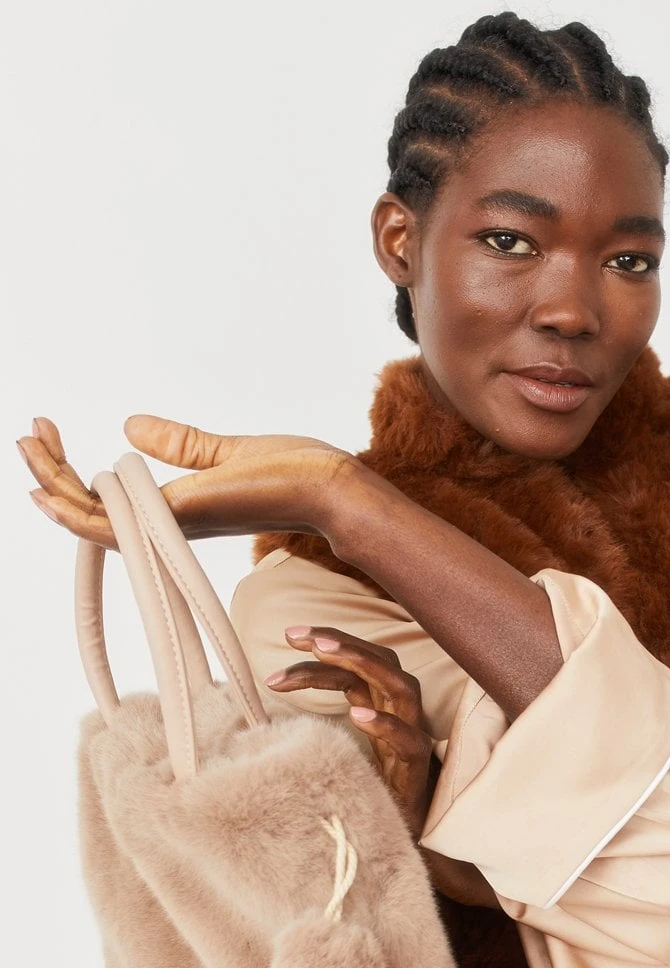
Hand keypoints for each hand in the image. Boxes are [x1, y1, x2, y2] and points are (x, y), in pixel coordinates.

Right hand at [15, 414, 356, 550]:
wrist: (324, 486)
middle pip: (88, 512)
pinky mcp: (179, 518)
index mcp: (173, 510)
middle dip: (50, 474)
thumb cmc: (289, 474)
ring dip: (52, 483)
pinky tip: (53, 483)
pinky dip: (77, 506)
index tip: (50, 431)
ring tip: (28, 442)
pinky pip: (112, 523)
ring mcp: (170, 525)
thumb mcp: (219, 451)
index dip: (71, 474)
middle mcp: (165, 524)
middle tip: (26, 435)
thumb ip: (177, 444)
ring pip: (89, 519)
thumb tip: (131, 425)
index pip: (106, 502)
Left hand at [267, 623, 433, 841]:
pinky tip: (357, 715)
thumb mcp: (337, 739)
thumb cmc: (363, 782)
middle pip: (380, 660)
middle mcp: (399, 710)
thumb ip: (318, 713)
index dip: (326, 643)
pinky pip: (407, 740)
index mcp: (379, 701)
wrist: (395, 830)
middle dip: (340, 642)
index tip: (290, 635)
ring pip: (400, 686)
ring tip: (323, 653)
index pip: (356, 662)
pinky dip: (384, 724)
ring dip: (362, 663)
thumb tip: (274, 687)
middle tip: (298, 635)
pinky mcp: (417, 766)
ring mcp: (412, 735)